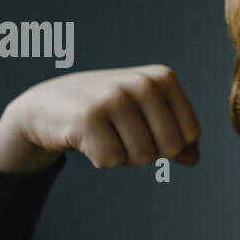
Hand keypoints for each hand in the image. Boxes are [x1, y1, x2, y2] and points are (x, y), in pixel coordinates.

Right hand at [0, 65, 201, 173]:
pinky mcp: (89, 118)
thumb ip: (176, 137)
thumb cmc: (105, 112)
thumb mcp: (145, 116)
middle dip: (146, 152)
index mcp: (162, 78)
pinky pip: (113, 161)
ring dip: (122, 156)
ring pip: (143, 157)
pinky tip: (86, 138)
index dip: (167, 143)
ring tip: (103, 134)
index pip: (190, 134)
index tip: (141, 126)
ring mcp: (115, 98)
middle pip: (169, 148)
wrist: (46, 106)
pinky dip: (100, 159)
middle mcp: (142, 83)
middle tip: (120, 133)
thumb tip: (193, 159)